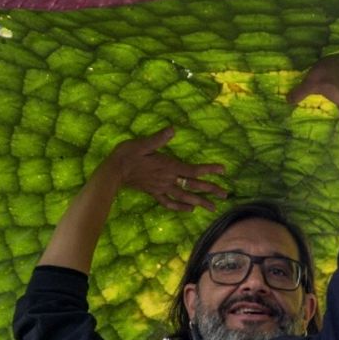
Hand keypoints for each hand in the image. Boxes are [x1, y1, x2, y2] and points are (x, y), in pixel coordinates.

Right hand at [99, 127, 226, 212]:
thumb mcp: (143, 143)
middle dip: (210, 190)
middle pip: (193, 186)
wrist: (113, 171)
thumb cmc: (128, 154)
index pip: (193, 170)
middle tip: (225, 195)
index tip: (223, 170)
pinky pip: (169, 202)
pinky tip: (189, 210)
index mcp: (168, 166)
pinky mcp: (154, 193)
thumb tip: (172, 129)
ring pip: (184, 197)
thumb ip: (159, 138)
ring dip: (200, 202)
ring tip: (212, 208)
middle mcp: (168, 179)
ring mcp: (161, 188)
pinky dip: (181, 207)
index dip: (209, 170)